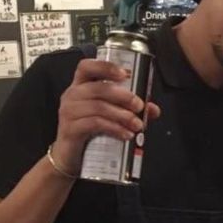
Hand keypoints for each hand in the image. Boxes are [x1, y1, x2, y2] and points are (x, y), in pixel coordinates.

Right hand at [52, 58, 161, 173]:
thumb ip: (131, 109)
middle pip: (97, 88)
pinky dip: (114, 128)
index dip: (106, 66)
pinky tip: (126, 134)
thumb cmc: (91, 130)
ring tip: (137, 125)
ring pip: (98, 107)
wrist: (71, 155)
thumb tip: (153, 110)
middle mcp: (72, 95)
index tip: (126, 73)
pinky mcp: (70, 129)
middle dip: (123, 96)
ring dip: (122, 115)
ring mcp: (69, 112)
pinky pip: (94, 124)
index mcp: (81, 85)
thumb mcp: (111, 116)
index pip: (87, 67)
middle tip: (139, 106)